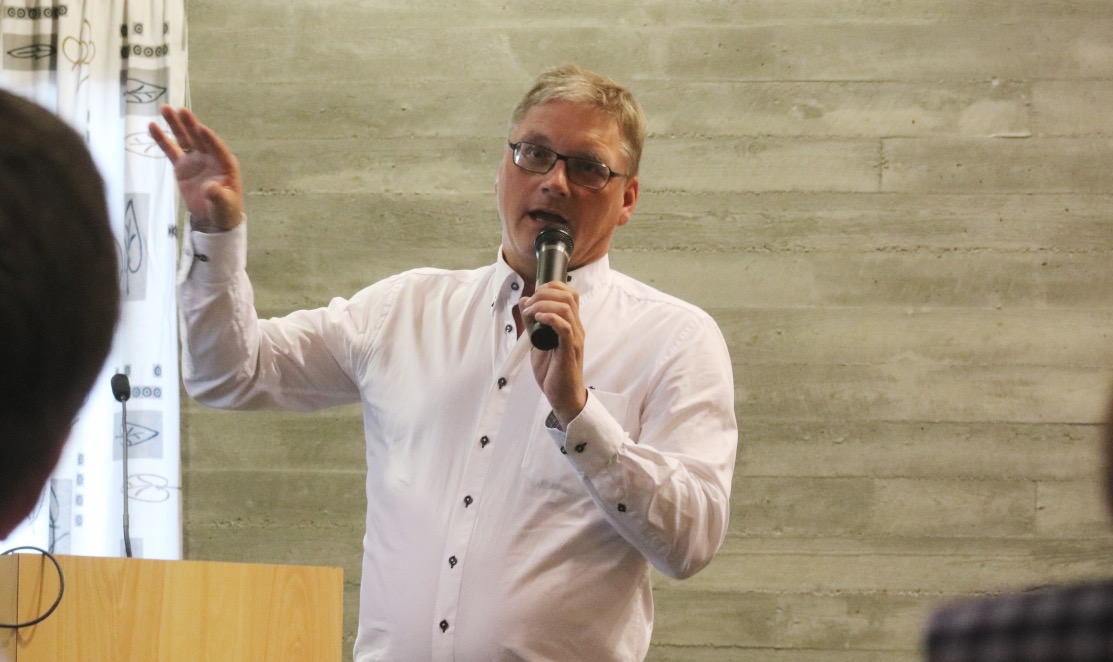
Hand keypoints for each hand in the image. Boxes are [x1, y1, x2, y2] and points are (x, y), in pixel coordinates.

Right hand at [149, 105, 243, 231]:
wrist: (213, 217)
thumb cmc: (224, 210)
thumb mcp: (224, 204)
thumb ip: (217, 195)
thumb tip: (210, 188)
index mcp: (226, 163)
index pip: (217, 147)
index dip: (209, 138)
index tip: (200, 128)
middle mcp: (210, 157)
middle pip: (199, 138)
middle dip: (190, 124)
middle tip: (181, 110)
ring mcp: (195, 159)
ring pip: (184, 139)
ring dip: (175, 124)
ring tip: (165, 108)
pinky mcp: (182, 166)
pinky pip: (171, 150)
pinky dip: (162, 139)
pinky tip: (152, 126)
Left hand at [520, 281, 587, 425]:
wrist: (562, 396)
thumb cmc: (552, 371)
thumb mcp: (537, 341)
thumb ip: (532, 323)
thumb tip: (525, 300)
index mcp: (571, 324)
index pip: (570, 293)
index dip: (551, 286)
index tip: (534, 294)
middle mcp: (576, 328)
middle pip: (568, 295)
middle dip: (544, 293)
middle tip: (529, 305)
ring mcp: (575, 338)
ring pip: (566, 308)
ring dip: (544, 305)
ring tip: (531, 313)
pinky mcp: (569, 350)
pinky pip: (565, 328)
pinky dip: (551, 318)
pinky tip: (538, 319)